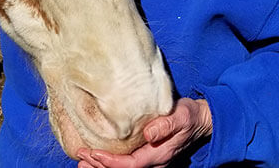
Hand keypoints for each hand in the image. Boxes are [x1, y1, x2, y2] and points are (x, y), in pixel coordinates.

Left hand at [77, 98, 212, 167]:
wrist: (198, 120)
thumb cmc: (188, 116)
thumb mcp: (181, 116)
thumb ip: (165, 125)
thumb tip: (148, 134)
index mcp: (158, 155)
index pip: (130, 165)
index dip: (111, 163)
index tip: (93, 153)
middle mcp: (153, 161)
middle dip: (100, 166)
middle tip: (80, 158)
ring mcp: (149, 159)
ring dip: (101, 165)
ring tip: (82, 161)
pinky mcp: (145, 153)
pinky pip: (125, 162)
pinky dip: (109, 160)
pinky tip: (96, 155)